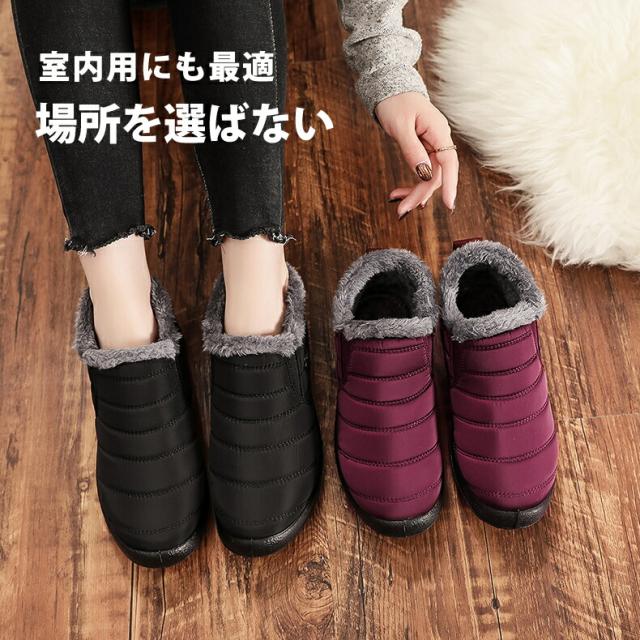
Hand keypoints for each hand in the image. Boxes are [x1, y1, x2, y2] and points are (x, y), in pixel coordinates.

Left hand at [375, 92, 458, 217]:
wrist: (390, 88)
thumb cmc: (395, 102)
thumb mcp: (400, 126)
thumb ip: (412, 149)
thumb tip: (424, 174)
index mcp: (438, 131)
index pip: (449, 162)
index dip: (450, 185)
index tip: (449, 205)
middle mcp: (440, 140)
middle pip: (437, 174)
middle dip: (421, 194)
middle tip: (401, 212)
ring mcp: (433, 145)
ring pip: (430, 176)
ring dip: (415, 192)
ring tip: (398, 206)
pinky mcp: (425, 150)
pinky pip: (423, 171)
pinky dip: (413, 184)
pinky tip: (401, 194)